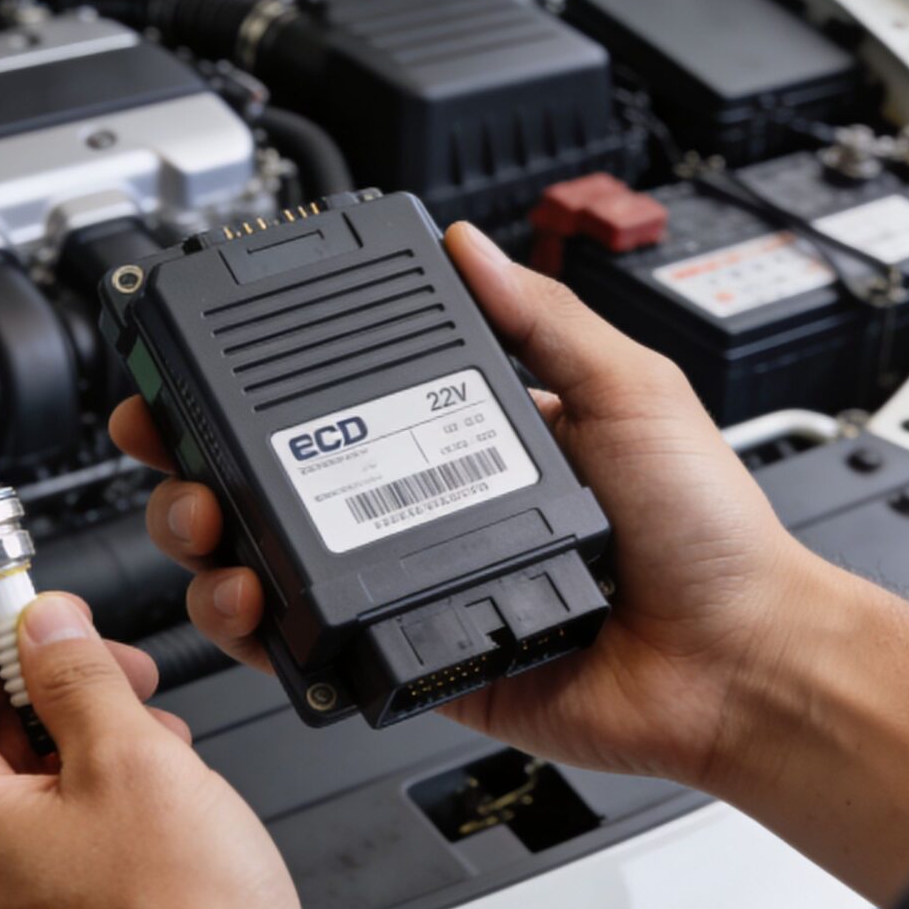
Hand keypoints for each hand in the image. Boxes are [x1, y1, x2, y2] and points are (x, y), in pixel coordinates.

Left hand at [0, 592, 415, 908]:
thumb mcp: (130, 758)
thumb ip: (75, 672)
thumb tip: (45, 624)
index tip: (15, 589)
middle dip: (44, 684)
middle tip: (109, 662)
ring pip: (8, 793)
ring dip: (75, 746)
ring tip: (153, 740)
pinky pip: (34, 849)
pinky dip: (83, 808)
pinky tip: (152, 800)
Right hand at [116, 222, 908, 904]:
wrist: (736, 663)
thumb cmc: (708, 537)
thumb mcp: (631, 392)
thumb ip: (545, 319)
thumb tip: (471, 245)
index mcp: (456, 439)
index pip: (324, 403)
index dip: (240, 389)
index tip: (186, 372)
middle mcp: (414, 509)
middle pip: (259, 482)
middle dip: (189, 466)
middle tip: (172, 454)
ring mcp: (400, 586)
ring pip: (257, 563)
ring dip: (206, 544)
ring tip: (211, 533)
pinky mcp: (402, 660)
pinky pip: (301, 651)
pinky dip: (253, 632)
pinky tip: (248, 602)